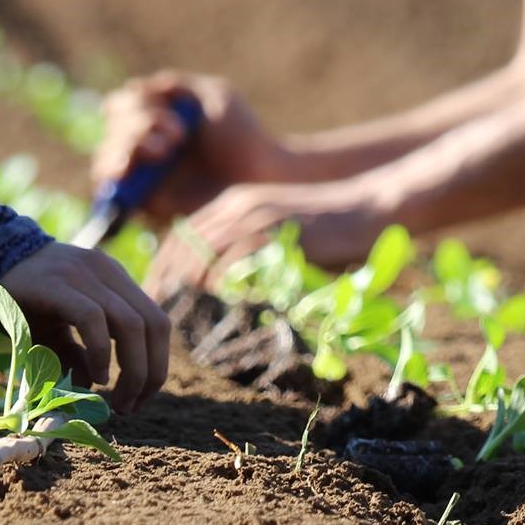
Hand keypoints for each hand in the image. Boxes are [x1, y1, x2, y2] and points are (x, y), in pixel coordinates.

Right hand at [0, 242, 170, 413]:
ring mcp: (84, 274)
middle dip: (150, 373)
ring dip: (133, 371)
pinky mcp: (58, 283)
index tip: (139, 398)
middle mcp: (107, 273)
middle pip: (153, 325)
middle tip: (129, 407)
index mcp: (115, 280)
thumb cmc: (20, 298)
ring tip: (116, 401)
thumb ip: (78, 353)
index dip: (157, 365)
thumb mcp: (57, 329)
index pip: (157, 323)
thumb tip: (93, 385)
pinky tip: (96, 377)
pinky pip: (93, 318)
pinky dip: (101, 352)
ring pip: (131, 323)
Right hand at [92, 71, 288, 220]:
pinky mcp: (147, 206)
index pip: (119, 107)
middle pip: (110, 131)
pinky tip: (129, 167)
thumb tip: (135, 87)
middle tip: (178, 134)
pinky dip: (114, 177)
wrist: (264, 176)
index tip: (165, 108)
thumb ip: (178, 85)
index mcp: (156, 120)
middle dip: (137, 125)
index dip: (131, 104)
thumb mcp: (215, 97)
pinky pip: (112, 194)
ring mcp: (144, 179)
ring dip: (127, 145)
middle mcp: (145, 149)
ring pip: (105, 159)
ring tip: (165, 150)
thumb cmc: (245, 135)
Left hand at [143, 180, 390, 298]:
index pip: (180, 236)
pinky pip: (237, 262)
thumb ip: (246, 249)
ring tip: (184, 320)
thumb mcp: (275, 229)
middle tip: (161, 317)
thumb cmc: (326, 227)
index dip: (162, 268)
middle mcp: (238, 207)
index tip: (155, 298)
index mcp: (232, 204)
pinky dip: (223, 286)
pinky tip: (220, 309)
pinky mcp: (278, 232)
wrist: (369, 206)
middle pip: (185, 247)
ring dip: (191, 289)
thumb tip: (216, 288)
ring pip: (205, 255)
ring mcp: (258, 218)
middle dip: (169, 283)